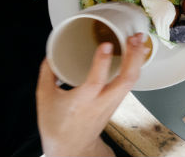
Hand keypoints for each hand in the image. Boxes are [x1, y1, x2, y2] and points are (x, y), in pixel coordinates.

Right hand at [36, 33, 148, 156]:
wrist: (72, 147)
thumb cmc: (57, 124)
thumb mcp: (44, 99)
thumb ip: (47, 74)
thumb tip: (50, 54)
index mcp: (82, 102)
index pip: (96, 82)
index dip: (102, 62)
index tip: (106, 45)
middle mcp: (102, 102)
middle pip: (126, 80)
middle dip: (134, 57)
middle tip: (135, 38)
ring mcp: (113, 102)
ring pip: (132, 81)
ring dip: (138, 59)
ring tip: (140, 40)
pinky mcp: (118, 101)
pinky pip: (131, 82)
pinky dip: (136, 66)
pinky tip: (137, 53)